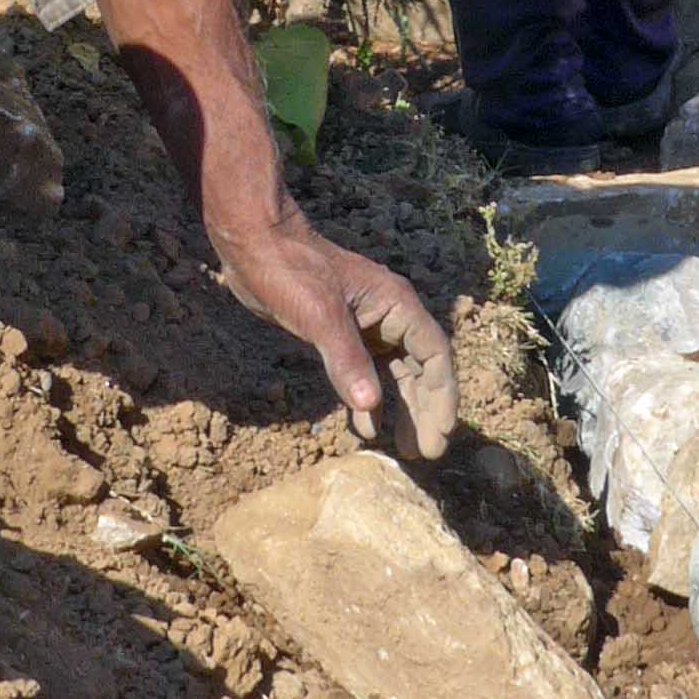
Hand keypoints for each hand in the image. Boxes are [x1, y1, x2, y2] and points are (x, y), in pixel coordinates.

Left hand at [215, 215, 456, 458]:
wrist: (255, 245)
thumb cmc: (291, 272)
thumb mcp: (321, 318)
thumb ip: (348, 362)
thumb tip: (372, 408)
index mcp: (396, 306)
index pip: (435, 356)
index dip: (443, 396)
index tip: (441, 433)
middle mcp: (389, 316)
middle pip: (421, 370)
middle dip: (425, 411)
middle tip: (426, 454)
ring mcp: (367, 326)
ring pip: (396, 375)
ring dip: (402, 410)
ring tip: (405, 449)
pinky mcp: (343, 334)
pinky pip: (367, 373)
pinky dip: (369, 400)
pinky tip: (366, 426)